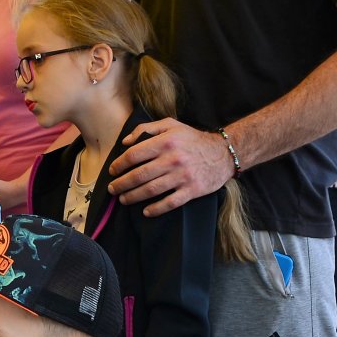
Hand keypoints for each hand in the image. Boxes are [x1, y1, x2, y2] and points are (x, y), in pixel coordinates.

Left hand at [108, 118, 233, 214]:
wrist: (224, 153)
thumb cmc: (192, 139)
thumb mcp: (171, 125)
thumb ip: (146, 129)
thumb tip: (125, 141)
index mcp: (166, 142)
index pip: (134, 155)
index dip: (119, 164)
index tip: (112, 170)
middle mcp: (173, 159)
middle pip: (139, 175)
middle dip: (121, 184)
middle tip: (112, 189)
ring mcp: (183, 176)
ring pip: (151, 190)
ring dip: (133, 197)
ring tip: (123, 199)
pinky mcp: (192, 190)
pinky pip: (170, 202)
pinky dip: (156, 209)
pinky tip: (146, 211)